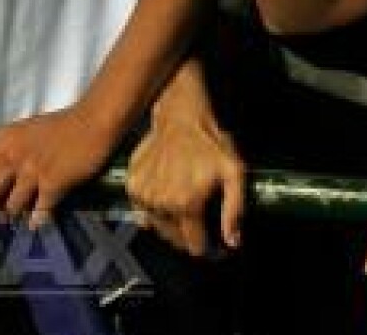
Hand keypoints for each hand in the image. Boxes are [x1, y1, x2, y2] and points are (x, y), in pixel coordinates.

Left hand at [0, 106, 117, 228]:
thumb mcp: (23, 130)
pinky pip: (39, 212)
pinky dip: (38, 220)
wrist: (94, 120)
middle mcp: (12, 155)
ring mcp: (32, 169)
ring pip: (11, 207)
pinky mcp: (53, 182)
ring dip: (17, 215)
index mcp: (1, 140)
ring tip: (25, 214)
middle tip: (0, 214)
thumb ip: (4, 149)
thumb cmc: (61, 125)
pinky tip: (40, 221)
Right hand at [127, 108, 245, 256]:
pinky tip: (167, 195)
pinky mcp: (132, 186)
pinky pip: (142, 211)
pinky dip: (154, 209)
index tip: (213, 246)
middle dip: (188, 235)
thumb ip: (234, 210)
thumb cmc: (209, 143)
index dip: (207, 249)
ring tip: (183, 202)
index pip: (193, 245)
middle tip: (199, 221)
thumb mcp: (233, 173)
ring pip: (158, 226)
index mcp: (185, 204)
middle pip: (174, 239)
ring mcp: (143, 195)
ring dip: (171, 222)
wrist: (180, 118)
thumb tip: (232, 241)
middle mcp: (161, 203)